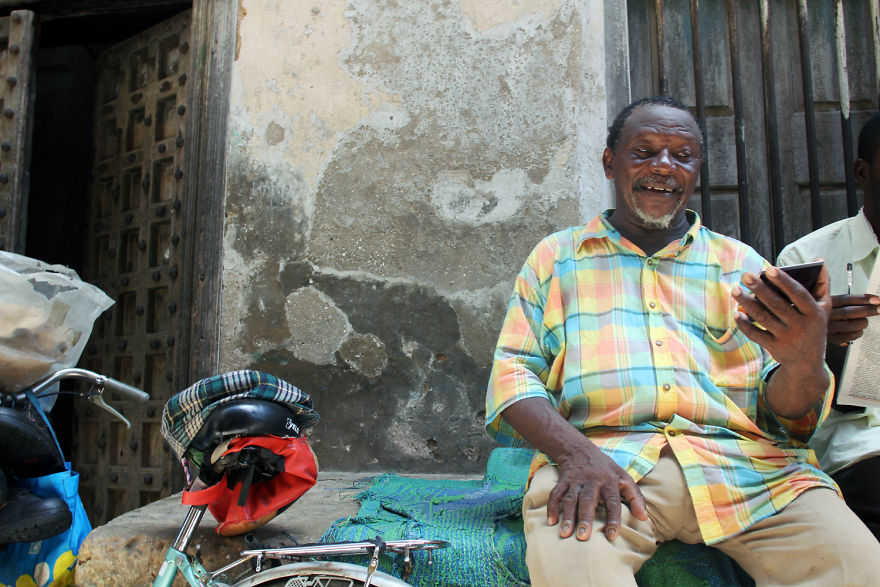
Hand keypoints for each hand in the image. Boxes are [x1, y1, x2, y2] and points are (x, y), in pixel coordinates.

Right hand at [501, 397, 647, 541]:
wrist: (580, 449)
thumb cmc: (606, 468)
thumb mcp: (624, 477)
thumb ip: (635, 497)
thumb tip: (644, 518)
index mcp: (609, 481)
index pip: (612, 501)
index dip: (613, 518)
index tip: (613, 535)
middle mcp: (592, 480)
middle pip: (588, 500)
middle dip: (585, 518)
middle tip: (583, 537)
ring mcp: (575, 480)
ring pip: (570, 498)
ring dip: (567, 516)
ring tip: (565, 534)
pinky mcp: (563, 480)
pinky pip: (555, 494)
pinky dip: (552, 506)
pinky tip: (551, 521)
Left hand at [732, 265, 831, 416]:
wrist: (808, 363)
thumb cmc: (814, 327)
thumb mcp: (824, 308)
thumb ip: (822, 284)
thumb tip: (819, 260)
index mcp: (814, 313)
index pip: (799, 294)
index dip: (784, 282)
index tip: (769, 269)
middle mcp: (801, 326)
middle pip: (777, 305)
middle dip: (760, 289)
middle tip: (746, 275)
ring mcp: (787, 338)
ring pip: (764, 318)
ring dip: (748, 304)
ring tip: (735, 290)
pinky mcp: (774, 348)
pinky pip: (756, 334)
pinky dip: (745, 324)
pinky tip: (737, 312)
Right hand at [828, 294, 879, 345]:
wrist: (814, 328)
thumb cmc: (829, 314)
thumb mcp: (834, 304)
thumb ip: (848, 302)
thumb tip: (873, 301)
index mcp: (827, 304)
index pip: (846, 299)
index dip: (863, 299)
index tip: (876, 299)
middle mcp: (826, 316)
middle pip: (849, 312)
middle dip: (868, 310)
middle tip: (879, 309)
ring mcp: (828, 328)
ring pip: (852, 325)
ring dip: (863, 323)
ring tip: (864, 321)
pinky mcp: (832, 339)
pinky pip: (851, 336)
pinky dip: (858, 333)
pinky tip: (857, 330)